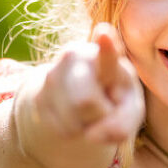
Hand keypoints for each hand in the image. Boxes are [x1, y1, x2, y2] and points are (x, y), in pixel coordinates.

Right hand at [32, 23, 144, 148]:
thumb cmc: (114, 100)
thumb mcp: (129, 110)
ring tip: (90, 112)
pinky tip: (75, 117)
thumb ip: (123, 122)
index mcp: (106, 55)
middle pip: (84, 101)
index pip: (105, 54)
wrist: (79, 102)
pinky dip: (73, 132)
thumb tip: (93, 135)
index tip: (104, 32)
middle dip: (98, 114)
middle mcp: (76, 56)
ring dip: (86, 126)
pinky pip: (61, 130)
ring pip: (71, 120)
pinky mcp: (38, 97)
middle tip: (104, 108)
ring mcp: (53, 75)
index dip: (106, 46)